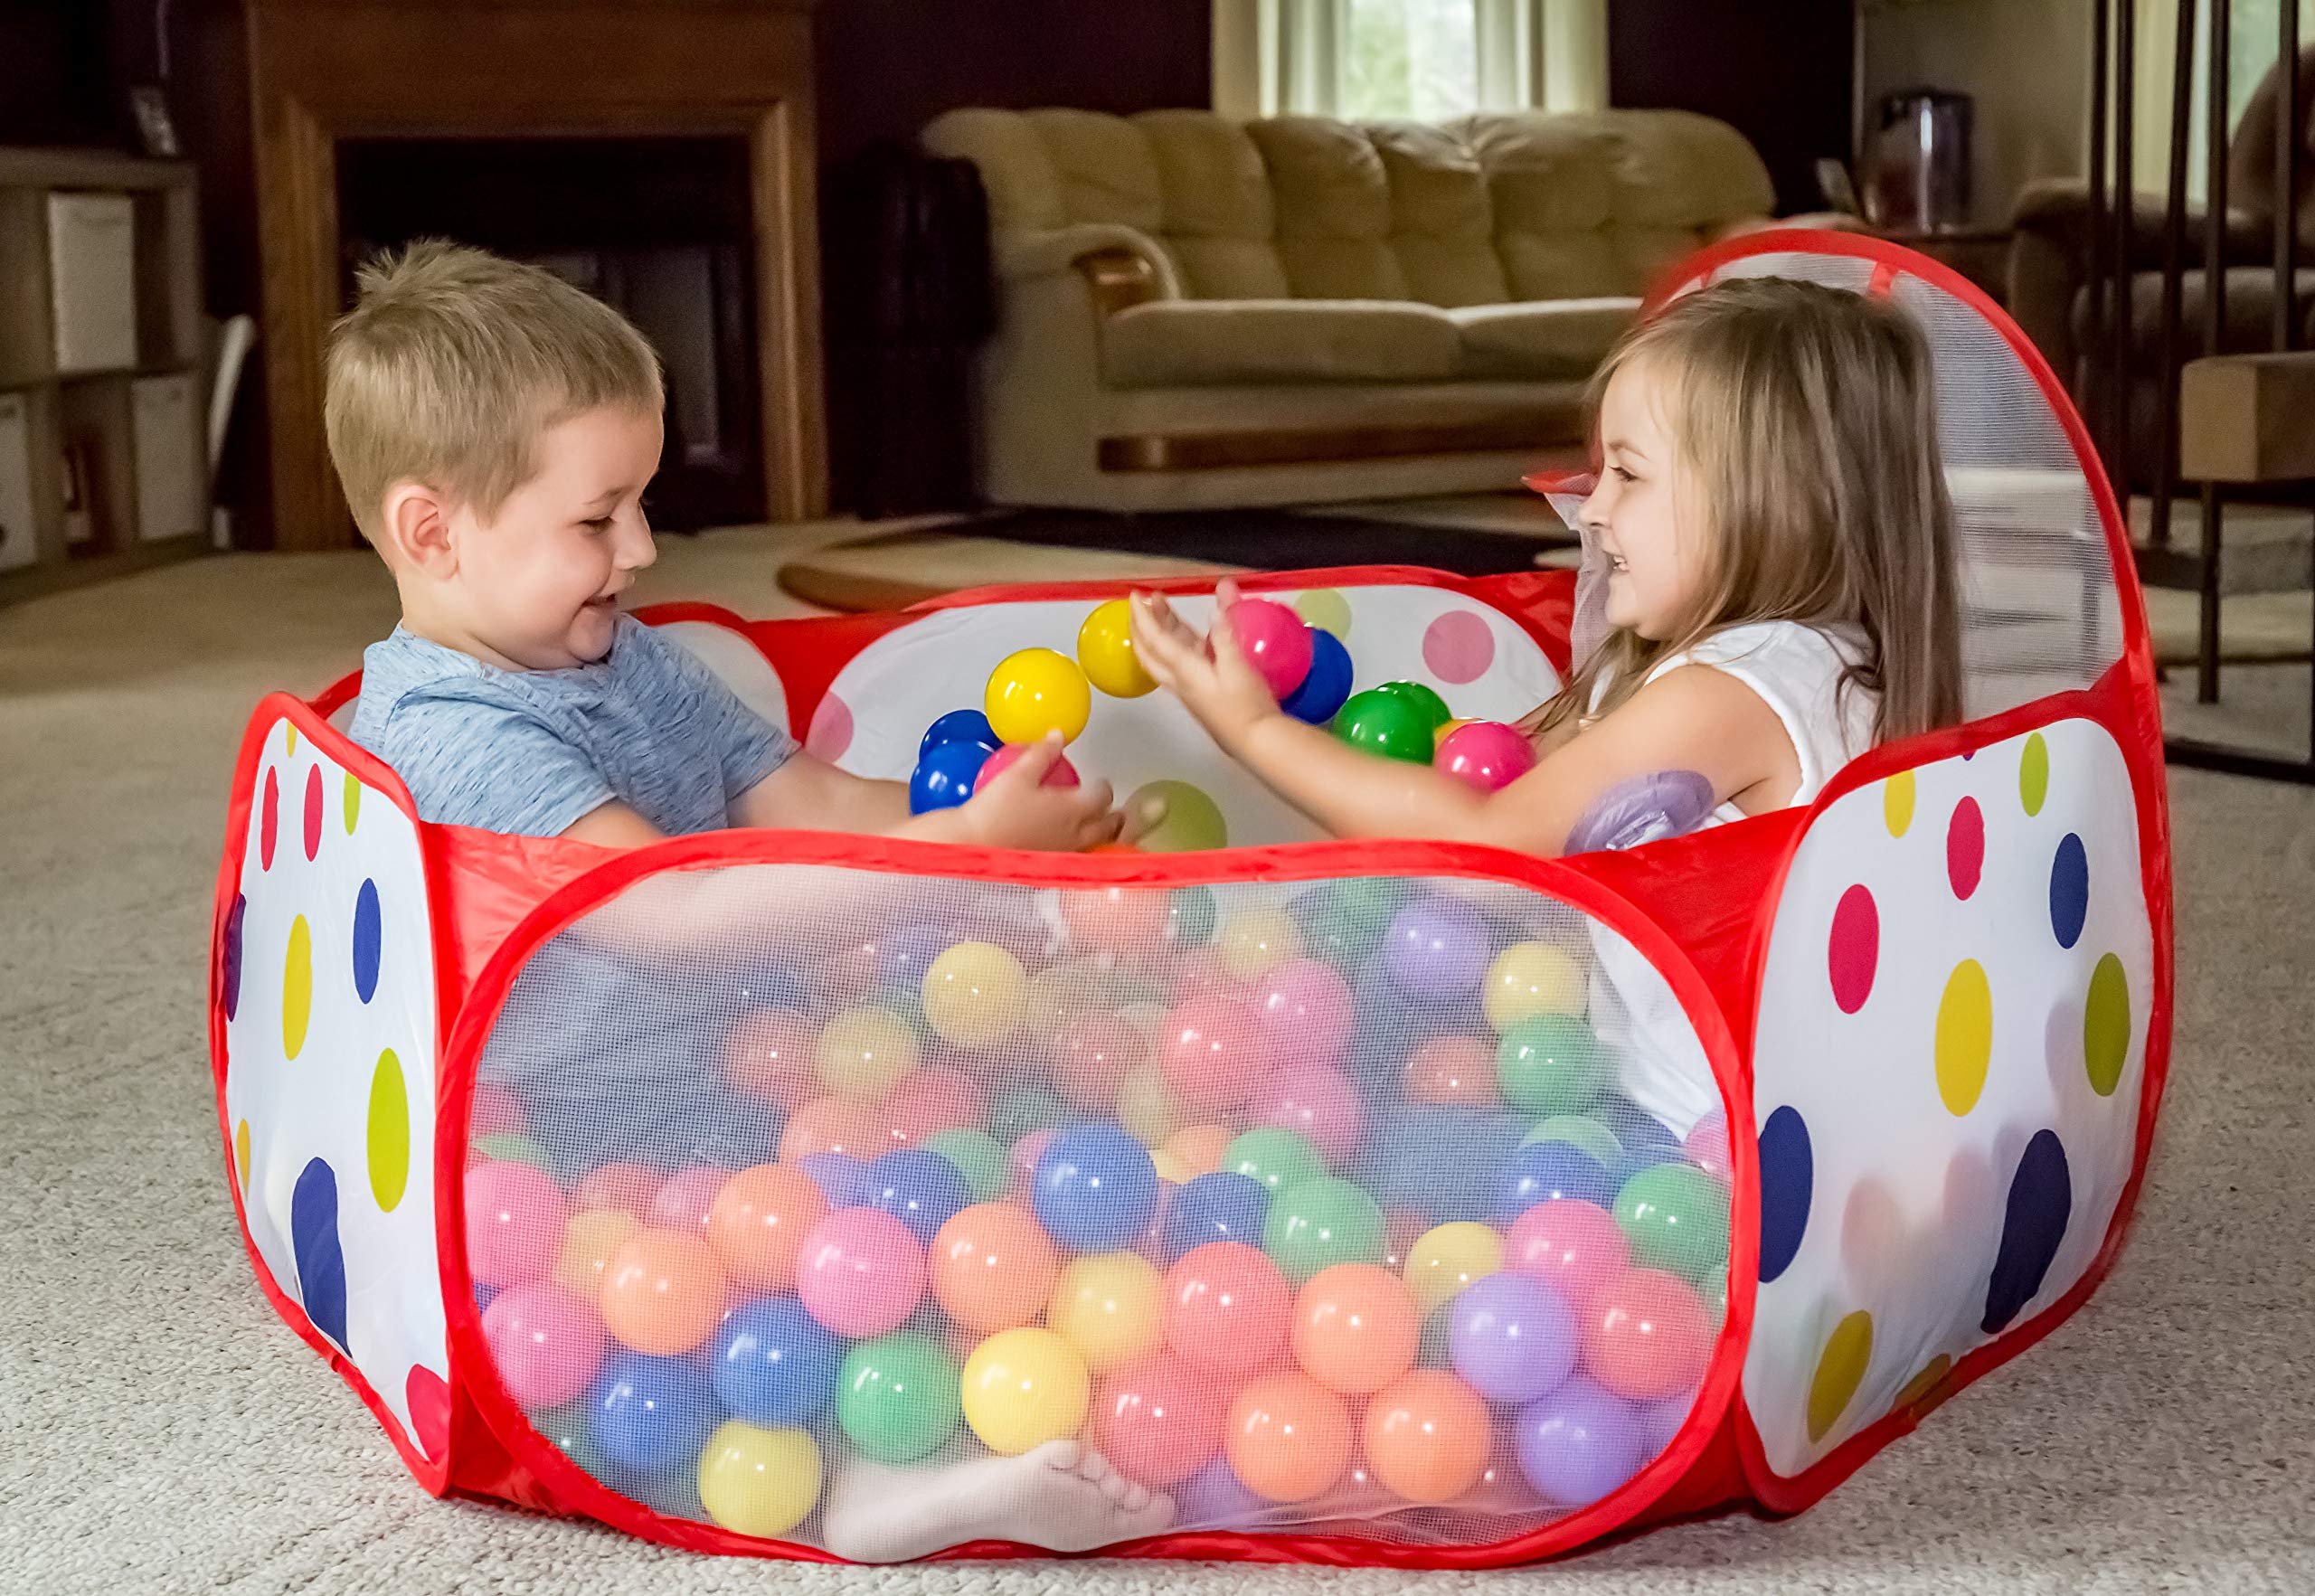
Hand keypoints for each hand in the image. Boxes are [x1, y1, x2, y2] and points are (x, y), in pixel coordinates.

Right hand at [958, 732, 1130, 851]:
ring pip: (1094, 846)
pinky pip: (1074, 857)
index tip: (1101, 783)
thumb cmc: (995, 811)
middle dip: (1115, 818)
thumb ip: (1041, 753)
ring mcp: (1061, 853)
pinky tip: (1069, 846)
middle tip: (1117, 812)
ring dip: (1103, 837)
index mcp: (1072, 810)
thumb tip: (1057, 736)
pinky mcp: (1047, 866)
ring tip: (1102, 831)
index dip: (1105, 788)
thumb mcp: (1018, 774)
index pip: (1101, 798)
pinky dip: (1081, 849)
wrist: (973, 846)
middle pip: (1107, 828)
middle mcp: (1073, 835)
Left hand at [1127, 578, 1281, 751]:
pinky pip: (1179, 662)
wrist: (1255, 741)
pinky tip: (1188, 635)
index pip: (1155, 638)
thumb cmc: (1246, 706)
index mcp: (1184, 670)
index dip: (1143, 615)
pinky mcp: (1200, 692)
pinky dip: (1177, 643)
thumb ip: (1225, 634)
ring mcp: (1188, 687)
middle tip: (1145, 601)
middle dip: (1143, 623)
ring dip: (1160, 630)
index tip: (1135, 595)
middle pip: (1150, 650)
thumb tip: (1218, 604)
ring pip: (1164, 655)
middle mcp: (1180, 679)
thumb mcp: (1237, 666)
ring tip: (1163, 607)